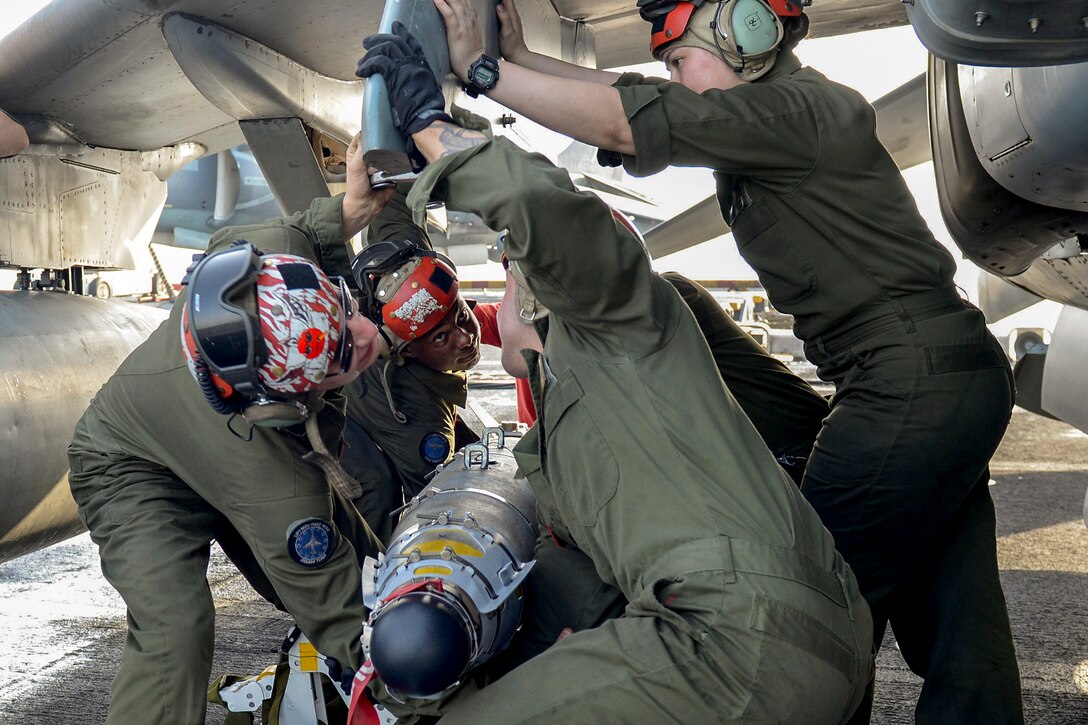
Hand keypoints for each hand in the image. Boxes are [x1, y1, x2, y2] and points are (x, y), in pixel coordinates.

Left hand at [342, 134, 395, 237]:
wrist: (366, 205)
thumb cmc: (356, 187)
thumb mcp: (355, 165)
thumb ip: (362, 149)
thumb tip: (371, 135)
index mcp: (358, 151)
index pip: (364, 134)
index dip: (370, 130)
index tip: (377, 126)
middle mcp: (370, 155)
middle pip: (379, 141)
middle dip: (384, 141)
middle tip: (387, 140)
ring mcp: (382, 163)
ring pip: (390, 151)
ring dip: (391, 153)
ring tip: (392, 154)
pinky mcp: (392, 171)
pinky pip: (398, 164)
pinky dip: (398, 164)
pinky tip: (398, 162)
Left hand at [357, 21, 451, 135]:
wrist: (425, 115)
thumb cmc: (428, 109)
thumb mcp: (431, 90)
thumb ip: (423, 82)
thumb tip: (422, 85)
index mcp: (423, 65)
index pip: (413, 43)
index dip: (403, 33)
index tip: (395, 26)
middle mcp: (414, 62)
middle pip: (395, 41)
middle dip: (378, 39)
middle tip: (367, 42)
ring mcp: (405, 66)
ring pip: (385, 48)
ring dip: (370, 53)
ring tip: (361, 62)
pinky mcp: (395, 74)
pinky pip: (378, 62)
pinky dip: (367, 65)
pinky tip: (361, 72)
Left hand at [433, 0, 485, 81]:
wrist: (474, 65)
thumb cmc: (470, 53)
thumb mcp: (471, 33)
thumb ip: (465, 22)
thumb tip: (456, 15)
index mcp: (472, 17)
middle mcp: (469, 17)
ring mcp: (463, 24)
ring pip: (455, 2)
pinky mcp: (457, 31)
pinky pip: (449, 15)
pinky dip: (442, 5)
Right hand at [496, 0, 528, 62]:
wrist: (517, 56)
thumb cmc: (512, 47)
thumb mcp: (507, 33)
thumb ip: (505, 19)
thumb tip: (500, 8)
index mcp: (513, 17)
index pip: (508, 0)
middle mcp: (513, 17)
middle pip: (508, 1)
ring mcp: (512, 20)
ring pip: (507, 5)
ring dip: (502, 1)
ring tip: (496, 0)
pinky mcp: (509, 24)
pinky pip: (505, 11)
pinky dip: (502, 7)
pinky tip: (498, 7)